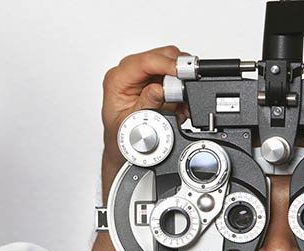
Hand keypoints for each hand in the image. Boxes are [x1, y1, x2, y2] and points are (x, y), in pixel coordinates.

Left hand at [101, 45, 189, 167]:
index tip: (183, 73)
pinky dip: (184, 89)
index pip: (145, 61)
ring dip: (183, 81)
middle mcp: (130, 71)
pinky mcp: (156, 77)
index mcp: (117, 79)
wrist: (123, 140)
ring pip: (173, 62)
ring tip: (182, 104)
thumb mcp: (130, 124)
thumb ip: (145, 105)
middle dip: (179, 72)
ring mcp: (144, 73)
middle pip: (162, 55)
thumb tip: (159, 89)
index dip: (167, 65)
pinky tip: (181, 105)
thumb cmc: (121, 133)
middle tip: (186, 92)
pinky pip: (177, 74)